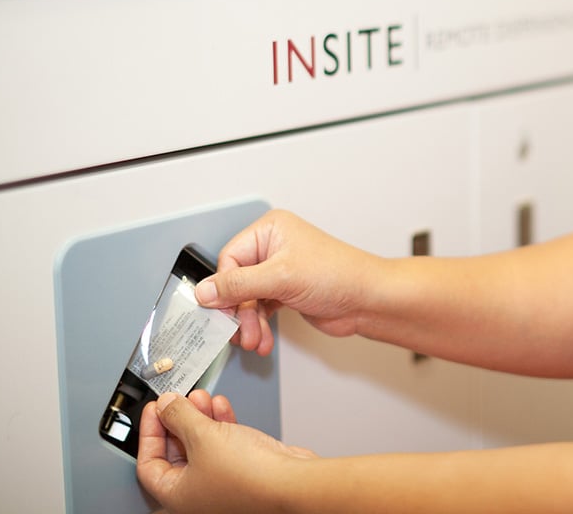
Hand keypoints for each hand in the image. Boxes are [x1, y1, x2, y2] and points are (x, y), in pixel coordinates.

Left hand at [136, 390, 315, 513]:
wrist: (291, 482)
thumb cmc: (249, 477)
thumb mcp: (202, 435)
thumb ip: (179, 416)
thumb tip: (166, 405)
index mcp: (177, 496)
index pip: (149, 463)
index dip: (149, 432)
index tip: (155, 409)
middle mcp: (197, 493)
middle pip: (177, 452)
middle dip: (179, 420)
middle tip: (179, 400)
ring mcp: (221, 482)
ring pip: (202, 445)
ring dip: (200, 417)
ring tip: (202, 397)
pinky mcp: (244, 470)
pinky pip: (224, 444)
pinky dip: (220, 424)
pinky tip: (221, 407)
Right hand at [194, 209, 381, 354]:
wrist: (369, 300)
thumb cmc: (339, 275)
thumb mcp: (281, 278)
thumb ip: (238, 285)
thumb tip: (204, 291)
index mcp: (270, 231)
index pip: (229, 258)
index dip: (223, 288)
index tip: (219, 311)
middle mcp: (274, 248)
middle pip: (236, 282)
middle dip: (238, 312)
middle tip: (240, 332)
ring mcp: (280, 271)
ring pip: (247, 300)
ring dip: (248, 324)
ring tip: (254, 340)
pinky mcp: (287, 292)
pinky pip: (261, 310)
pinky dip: (259, 327)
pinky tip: (262, 340)